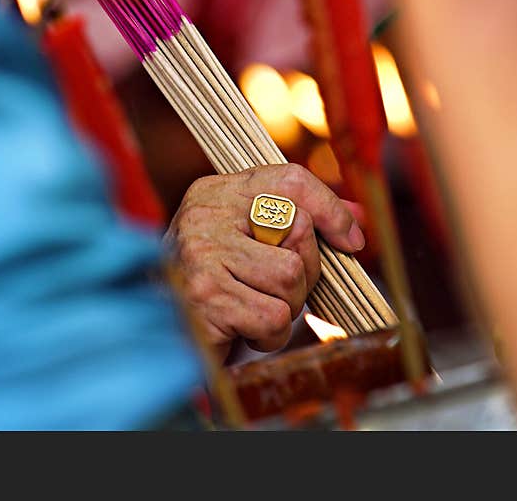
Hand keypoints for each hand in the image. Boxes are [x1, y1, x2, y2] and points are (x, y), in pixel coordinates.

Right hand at [164, 164, 364, 359]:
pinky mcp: (205, 298)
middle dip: (305, 273)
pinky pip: (273, 318)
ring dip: (285, 309)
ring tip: (251, 312)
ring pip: (290, 276)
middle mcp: (203, 215)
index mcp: (214, 193)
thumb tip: (357, 218)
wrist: (158, 332)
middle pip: (299, 230)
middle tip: (278, 292)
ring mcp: (201, 255)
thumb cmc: (212, 288)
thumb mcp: (247, 244)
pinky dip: (268, 336)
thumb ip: (295, 226)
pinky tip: (241, 331)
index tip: (351, 240)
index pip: (288, 179)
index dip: (330, 208)